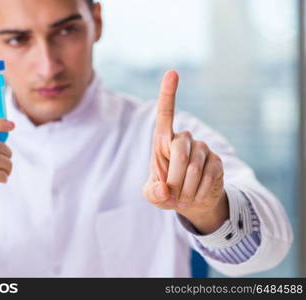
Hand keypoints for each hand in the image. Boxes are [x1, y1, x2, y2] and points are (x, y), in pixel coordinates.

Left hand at [143, 71, 228, 234]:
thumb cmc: (167, 191)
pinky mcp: (217, 160)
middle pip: (179, 151)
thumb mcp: (153, 195)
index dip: (168, 94)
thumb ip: (152, 193)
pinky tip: (196, 194)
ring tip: (183, 196)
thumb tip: (162, 190)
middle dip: (174, 179)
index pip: (166, 114)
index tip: (172, 72)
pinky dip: (198, 192)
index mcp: (163, 141)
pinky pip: (208, 177)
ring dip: (185, 190)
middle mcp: (184, 139)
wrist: (191, 201)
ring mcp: (203, 148)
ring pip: (193, 168)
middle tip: (172, 194)